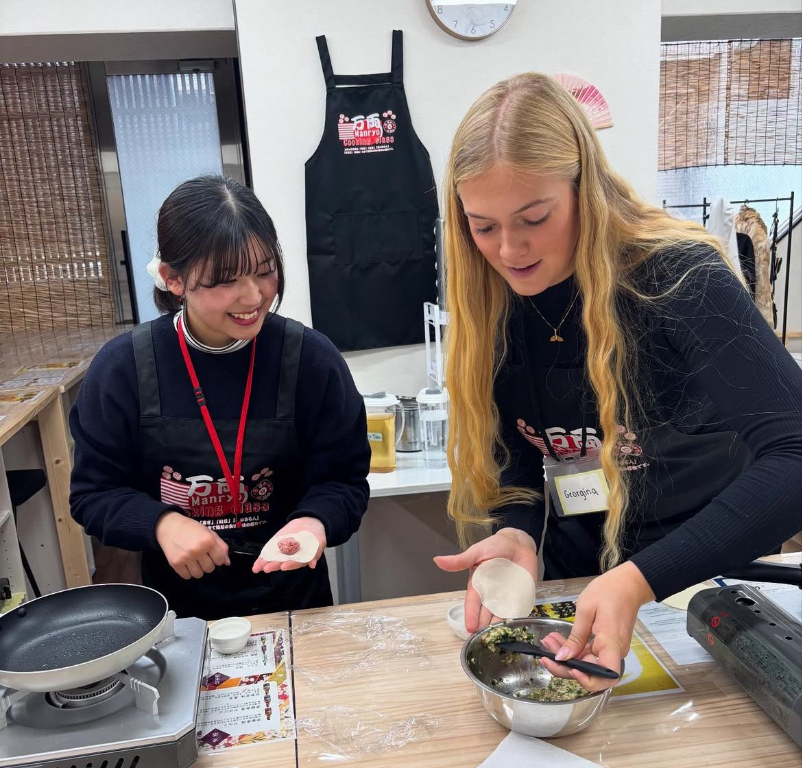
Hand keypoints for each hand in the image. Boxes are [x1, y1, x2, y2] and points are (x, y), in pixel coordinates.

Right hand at [155, 511, 229, 579]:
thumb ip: (221, 546)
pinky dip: (187, 572)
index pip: (220, 560)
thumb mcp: (209, 532)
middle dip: (208, 564)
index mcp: (208, 541)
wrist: (170, 526)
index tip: (213, 555)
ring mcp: (186, 558)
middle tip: (202, 556)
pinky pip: (186, 576)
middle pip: (209, 569)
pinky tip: (186, 563)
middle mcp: (198, 550)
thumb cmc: (191, 528)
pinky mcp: (175, 564)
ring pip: (198, 575)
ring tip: (194, 561)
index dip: (218, 559)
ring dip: (198, 569)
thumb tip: (227, 562)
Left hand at [252, 517, 326, 573]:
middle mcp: (291, 556)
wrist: (310, 522)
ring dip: (265, 563)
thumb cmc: (316, 536)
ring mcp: (283, 550)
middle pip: (281, 562)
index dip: (290, 565)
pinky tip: (257, 562)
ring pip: (273, 558)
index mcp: (301, 558)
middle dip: (274, 565)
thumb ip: (315, 553)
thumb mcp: (319, 543)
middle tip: (267, 568)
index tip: (284, 566)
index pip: (294, 563)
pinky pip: (269, 550)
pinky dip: (263, 557)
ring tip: (258, 567)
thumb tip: (312, 564)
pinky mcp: (277, 543)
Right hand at [434, 528, 537, 632]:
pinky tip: (515, 630)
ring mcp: (505, 598)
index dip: (471, 616)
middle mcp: (490, 595)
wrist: (518, 543)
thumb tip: (437, 560)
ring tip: (498, 638)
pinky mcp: (519, 598)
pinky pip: (516, 611)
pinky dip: (516, 620)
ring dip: (499, 627)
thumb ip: (460, 560)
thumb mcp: (477, 552)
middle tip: (483, 640)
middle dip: (484, 627)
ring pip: (500, 616)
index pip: (473, 604)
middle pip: (485, 614)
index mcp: (478, 586)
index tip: (470, 628)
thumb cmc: (495, 546)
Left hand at [538, 560, 654, 691]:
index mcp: (611, 644)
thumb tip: (562, 658)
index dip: (587, 680)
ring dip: (566, 657)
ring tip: (548, 642)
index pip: (606, 677)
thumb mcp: (586, 609)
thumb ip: (575, 636)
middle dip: (565, 667)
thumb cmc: (608, 591)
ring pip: (587, 664)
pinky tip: (558, 639)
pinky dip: (574, 650)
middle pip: (591, 673)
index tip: (569, 668)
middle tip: (544, 654)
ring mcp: (612, 650)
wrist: (629, 584)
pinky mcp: (608, 646)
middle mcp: (614, 653)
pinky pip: (590, 654)